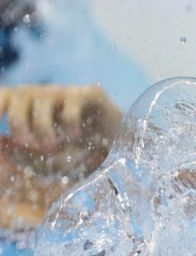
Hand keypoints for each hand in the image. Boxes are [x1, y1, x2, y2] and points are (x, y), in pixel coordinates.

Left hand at [0, 85, 121, 174]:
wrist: (124, 156)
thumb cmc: (79, 159)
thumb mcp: (46, 163)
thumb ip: (21, 155)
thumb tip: (2, 141)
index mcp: (28, 107)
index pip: (3, 96)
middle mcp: (44, 95)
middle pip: (18, 96)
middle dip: (19, 123)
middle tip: (31, 146)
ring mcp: (67, 92)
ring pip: (41, 99)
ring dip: (42, 127)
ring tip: (54, 147)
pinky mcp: (90, 94)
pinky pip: (70, 105)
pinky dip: (69, 125)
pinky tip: (76, 138)